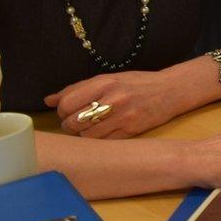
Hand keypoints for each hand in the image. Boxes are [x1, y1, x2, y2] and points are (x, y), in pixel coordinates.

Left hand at [47, 68, 197, 138]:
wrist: (171, 91)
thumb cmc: (138, 83)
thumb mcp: (109, 78)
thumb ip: (78, 88)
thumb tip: (49, 100)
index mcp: (105, 82)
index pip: (67, 103)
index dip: (62, 110)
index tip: (69, 111)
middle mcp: (113, 99)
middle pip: (73, 121)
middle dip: (70, 124)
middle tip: (78, 121)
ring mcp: (123, 117)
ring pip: (85, 135)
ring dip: (83, 134)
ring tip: (92, 127)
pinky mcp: (131, 131)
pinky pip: (103, 142)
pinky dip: (98, 140)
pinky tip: (103, 133)